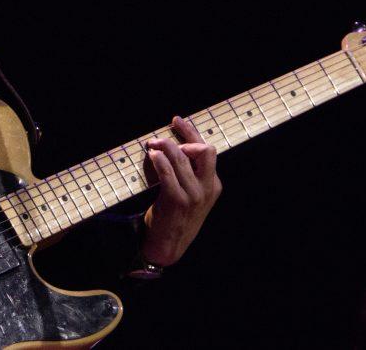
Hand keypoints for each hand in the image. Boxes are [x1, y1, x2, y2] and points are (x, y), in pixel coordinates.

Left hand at [141, 115, 222, 265]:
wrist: (168, 245)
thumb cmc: (175, 216)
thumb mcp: (190, 194)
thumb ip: (187, 173)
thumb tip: (169, 145)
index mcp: (213, 184)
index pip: (207, 150)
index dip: (191, 132)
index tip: (176, 120)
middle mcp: (207, 188)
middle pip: (203, 150)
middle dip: (184, 137)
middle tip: (162, 138)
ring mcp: (194, 195)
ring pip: (182, 159)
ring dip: (165, 147)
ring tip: (152, 145)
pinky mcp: (177, 201)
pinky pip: (168, 174)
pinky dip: (159, 161)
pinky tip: (152, 156)